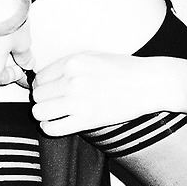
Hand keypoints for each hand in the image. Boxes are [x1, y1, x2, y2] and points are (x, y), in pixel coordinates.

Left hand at [30, 52, 175, 135]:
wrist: (149, 83)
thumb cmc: (124, 70)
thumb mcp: (93, 57)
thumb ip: (68, 66)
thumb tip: (45, 78)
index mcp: (72, 62)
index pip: (39, 77)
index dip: (43, 87)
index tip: (52, 92)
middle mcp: (72, 80)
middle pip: (37, 95)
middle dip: (44, 101)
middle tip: (56, 104)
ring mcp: (78, 100)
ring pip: (39, 111)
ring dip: (45, 115)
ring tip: (57, 114)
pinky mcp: (87, 120)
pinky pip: (52, 128)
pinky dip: (51, 128)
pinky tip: (61, 124)